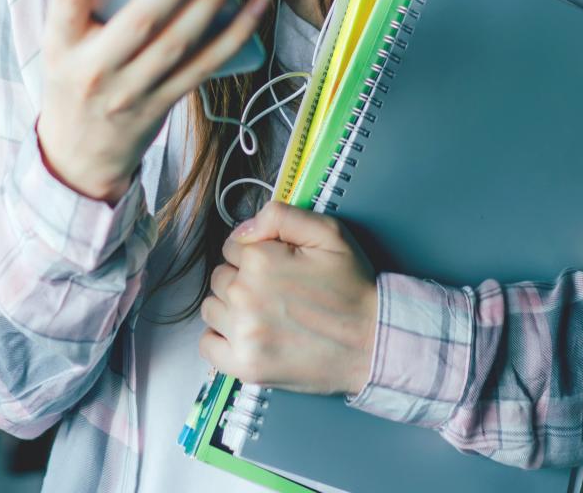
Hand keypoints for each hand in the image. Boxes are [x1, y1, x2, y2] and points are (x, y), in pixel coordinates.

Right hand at [36, 0, 270, 202]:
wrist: (77, 156)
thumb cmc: (73, 78)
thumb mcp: (62, 43)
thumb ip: (85, 2)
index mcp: (60, 45)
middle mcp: (94, 70)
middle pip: (142, 18)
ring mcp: (130, 93)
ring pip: (179, 41)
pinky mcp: (161, 105)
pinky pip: (203, 67)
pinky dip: (233, 35)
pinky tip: (254, 8)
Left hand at [199, 202, 378, 396]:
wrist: (375, 342)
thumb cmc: (352, 289)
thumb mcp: (328, 232)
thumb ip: (280, 216)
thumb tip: (243, 230)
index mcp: (260, 261)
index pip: (232, 246)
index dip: (255, 253)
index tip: (278, 267)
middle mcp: (246, 297)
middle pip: (220, 277)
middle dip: (243, 279)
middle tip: (277, 292)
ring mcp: (244, 335)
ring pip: (212, 307)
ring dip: (231, 308)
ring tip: (266, 314)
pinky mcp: (245, 366)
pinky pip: (207, 344)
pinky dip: (221, 339)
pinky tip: (246, 334)